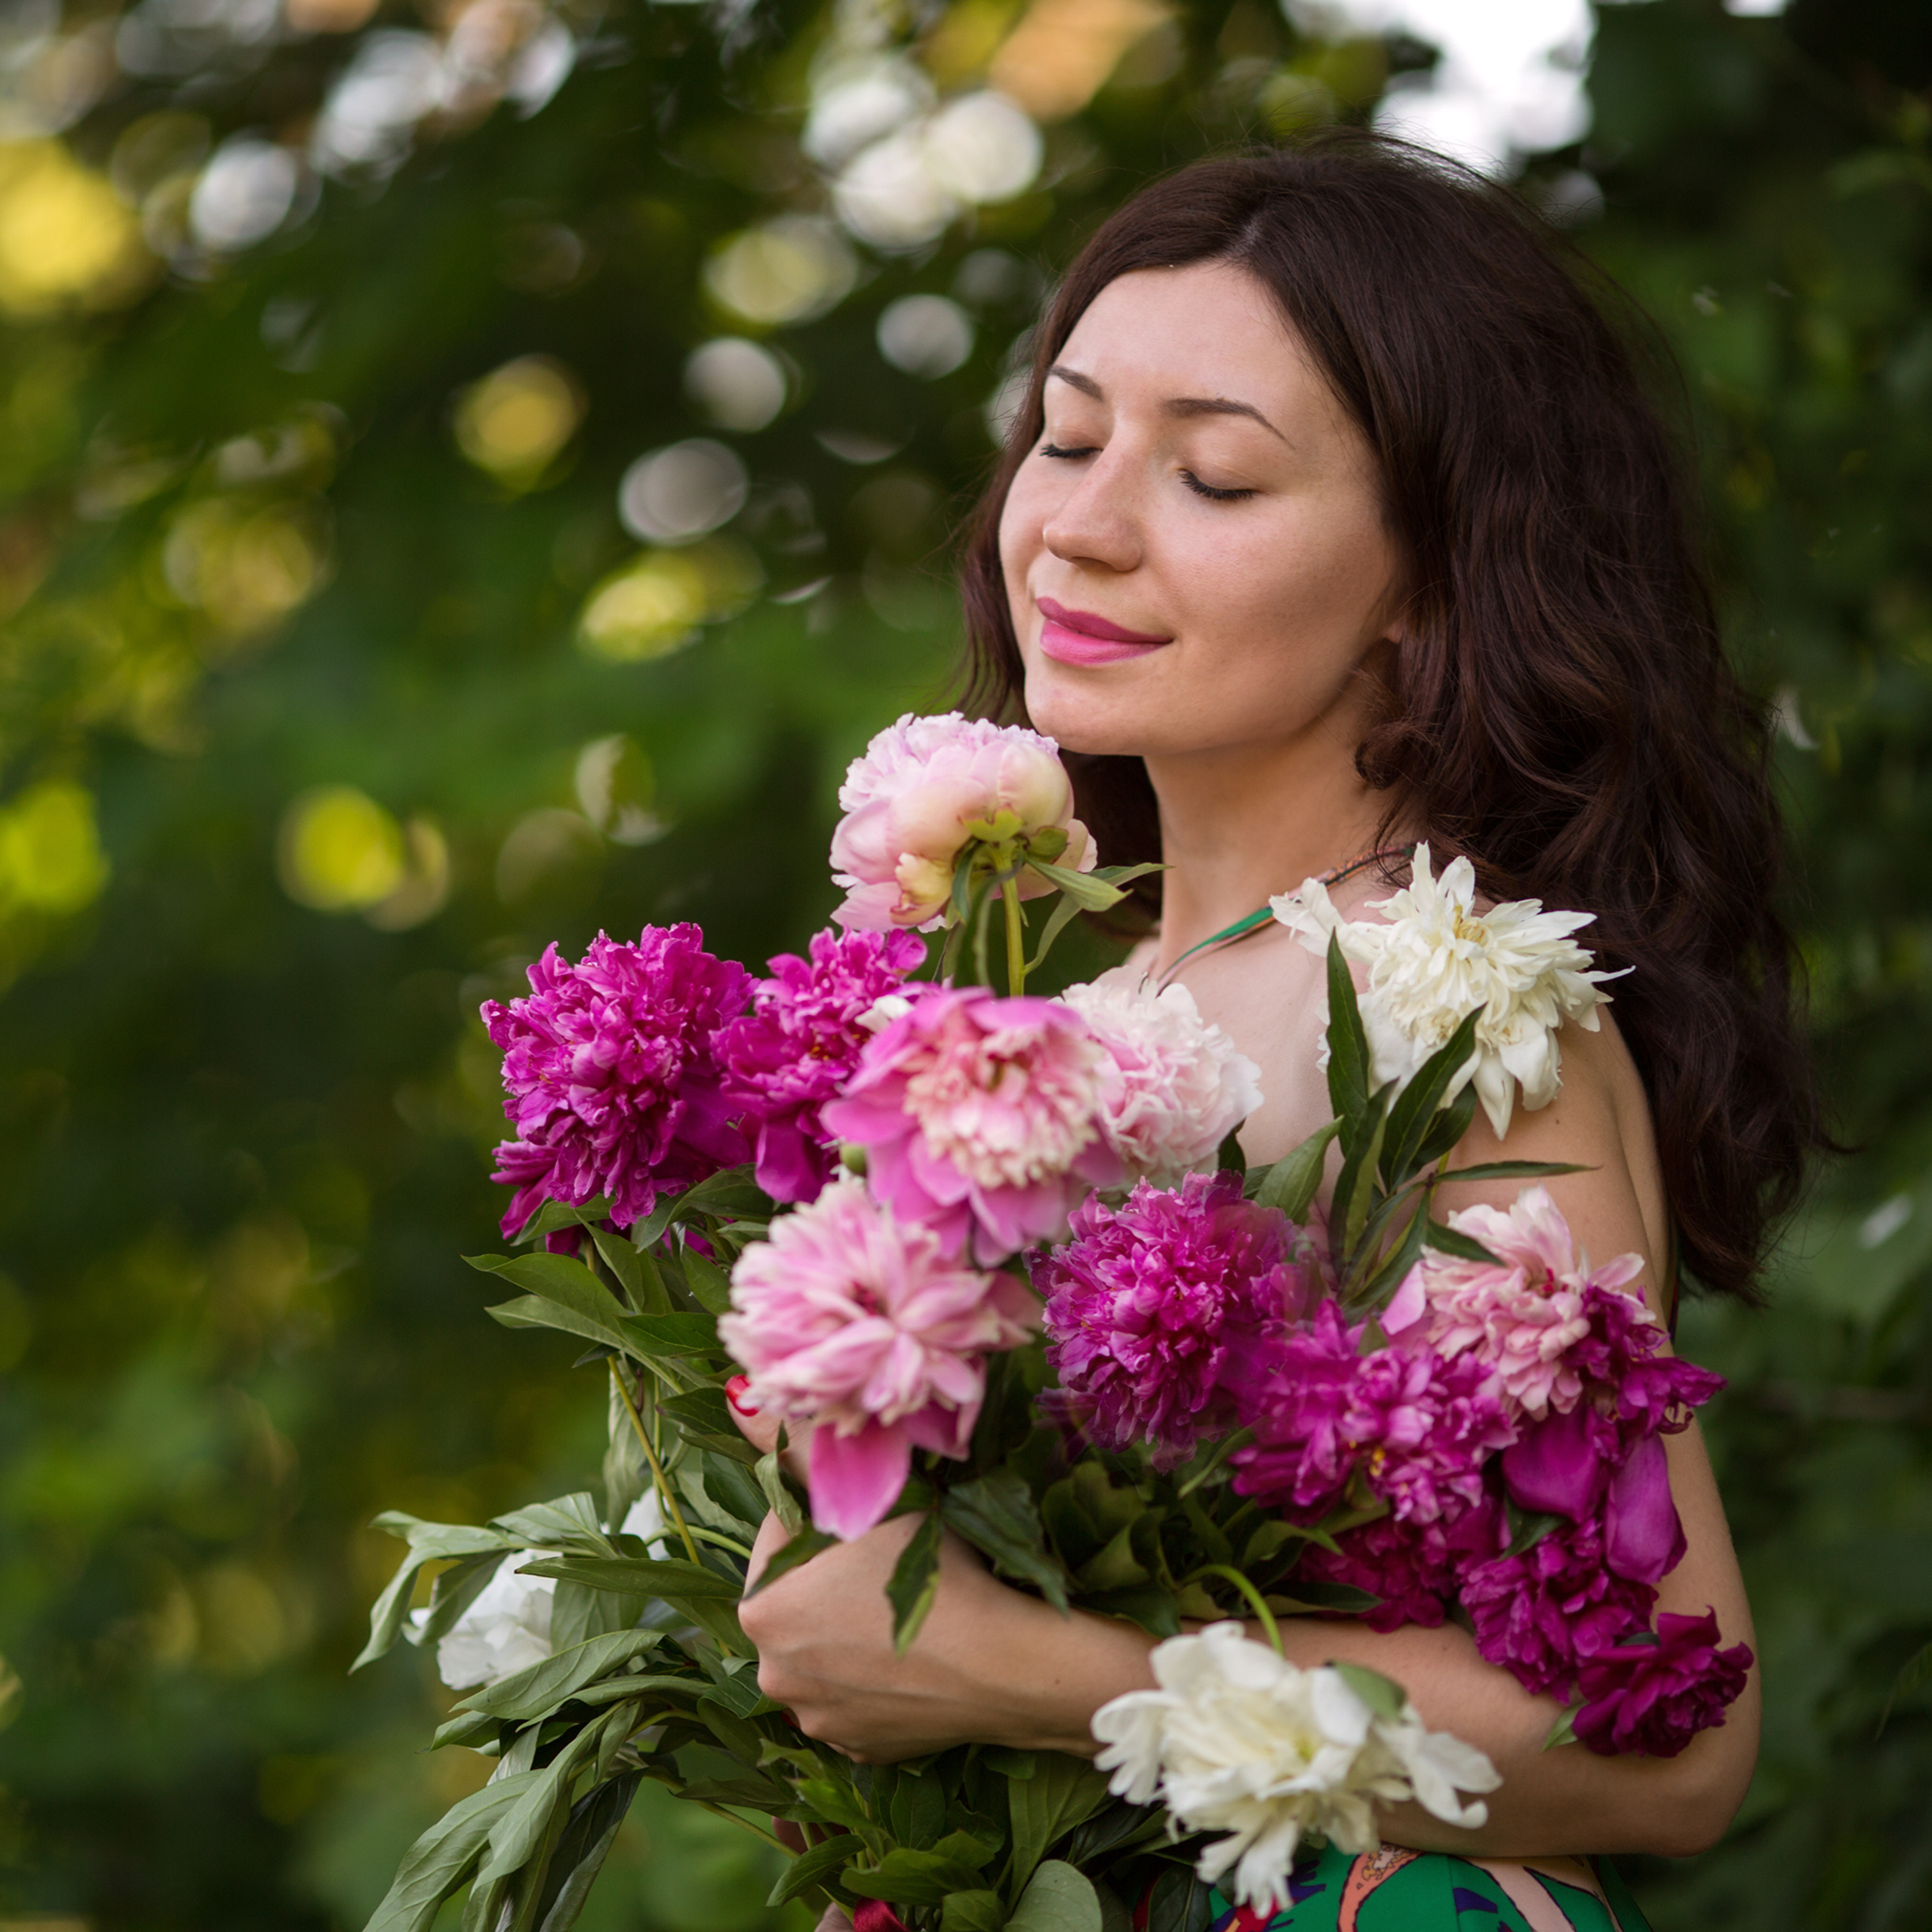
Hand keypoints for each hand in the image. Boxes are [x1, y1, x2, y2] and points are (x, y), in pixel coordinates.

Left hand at [726, 1384, 1157, 1763]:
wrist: (1005, 1662)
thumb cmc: (936, 1568)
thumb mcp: (871, 1493)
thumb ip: (800, 1444)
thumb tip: (735, 1394)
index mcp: (760, 1608)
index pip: (783, 1535)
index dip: (831, 1515)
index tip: (877, 1519)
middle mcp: (773, 1673)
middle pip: (802, 1596)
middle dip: (836, 1575)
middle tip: (896, 1558)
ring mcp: (818, 1718)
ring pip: (831, 1648)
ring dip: (856, 1626)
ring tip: (913, 1606)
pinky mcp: (861, 1748)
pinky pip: (863, 1695)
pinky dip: (882, 1675)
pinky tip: (919, 1654)